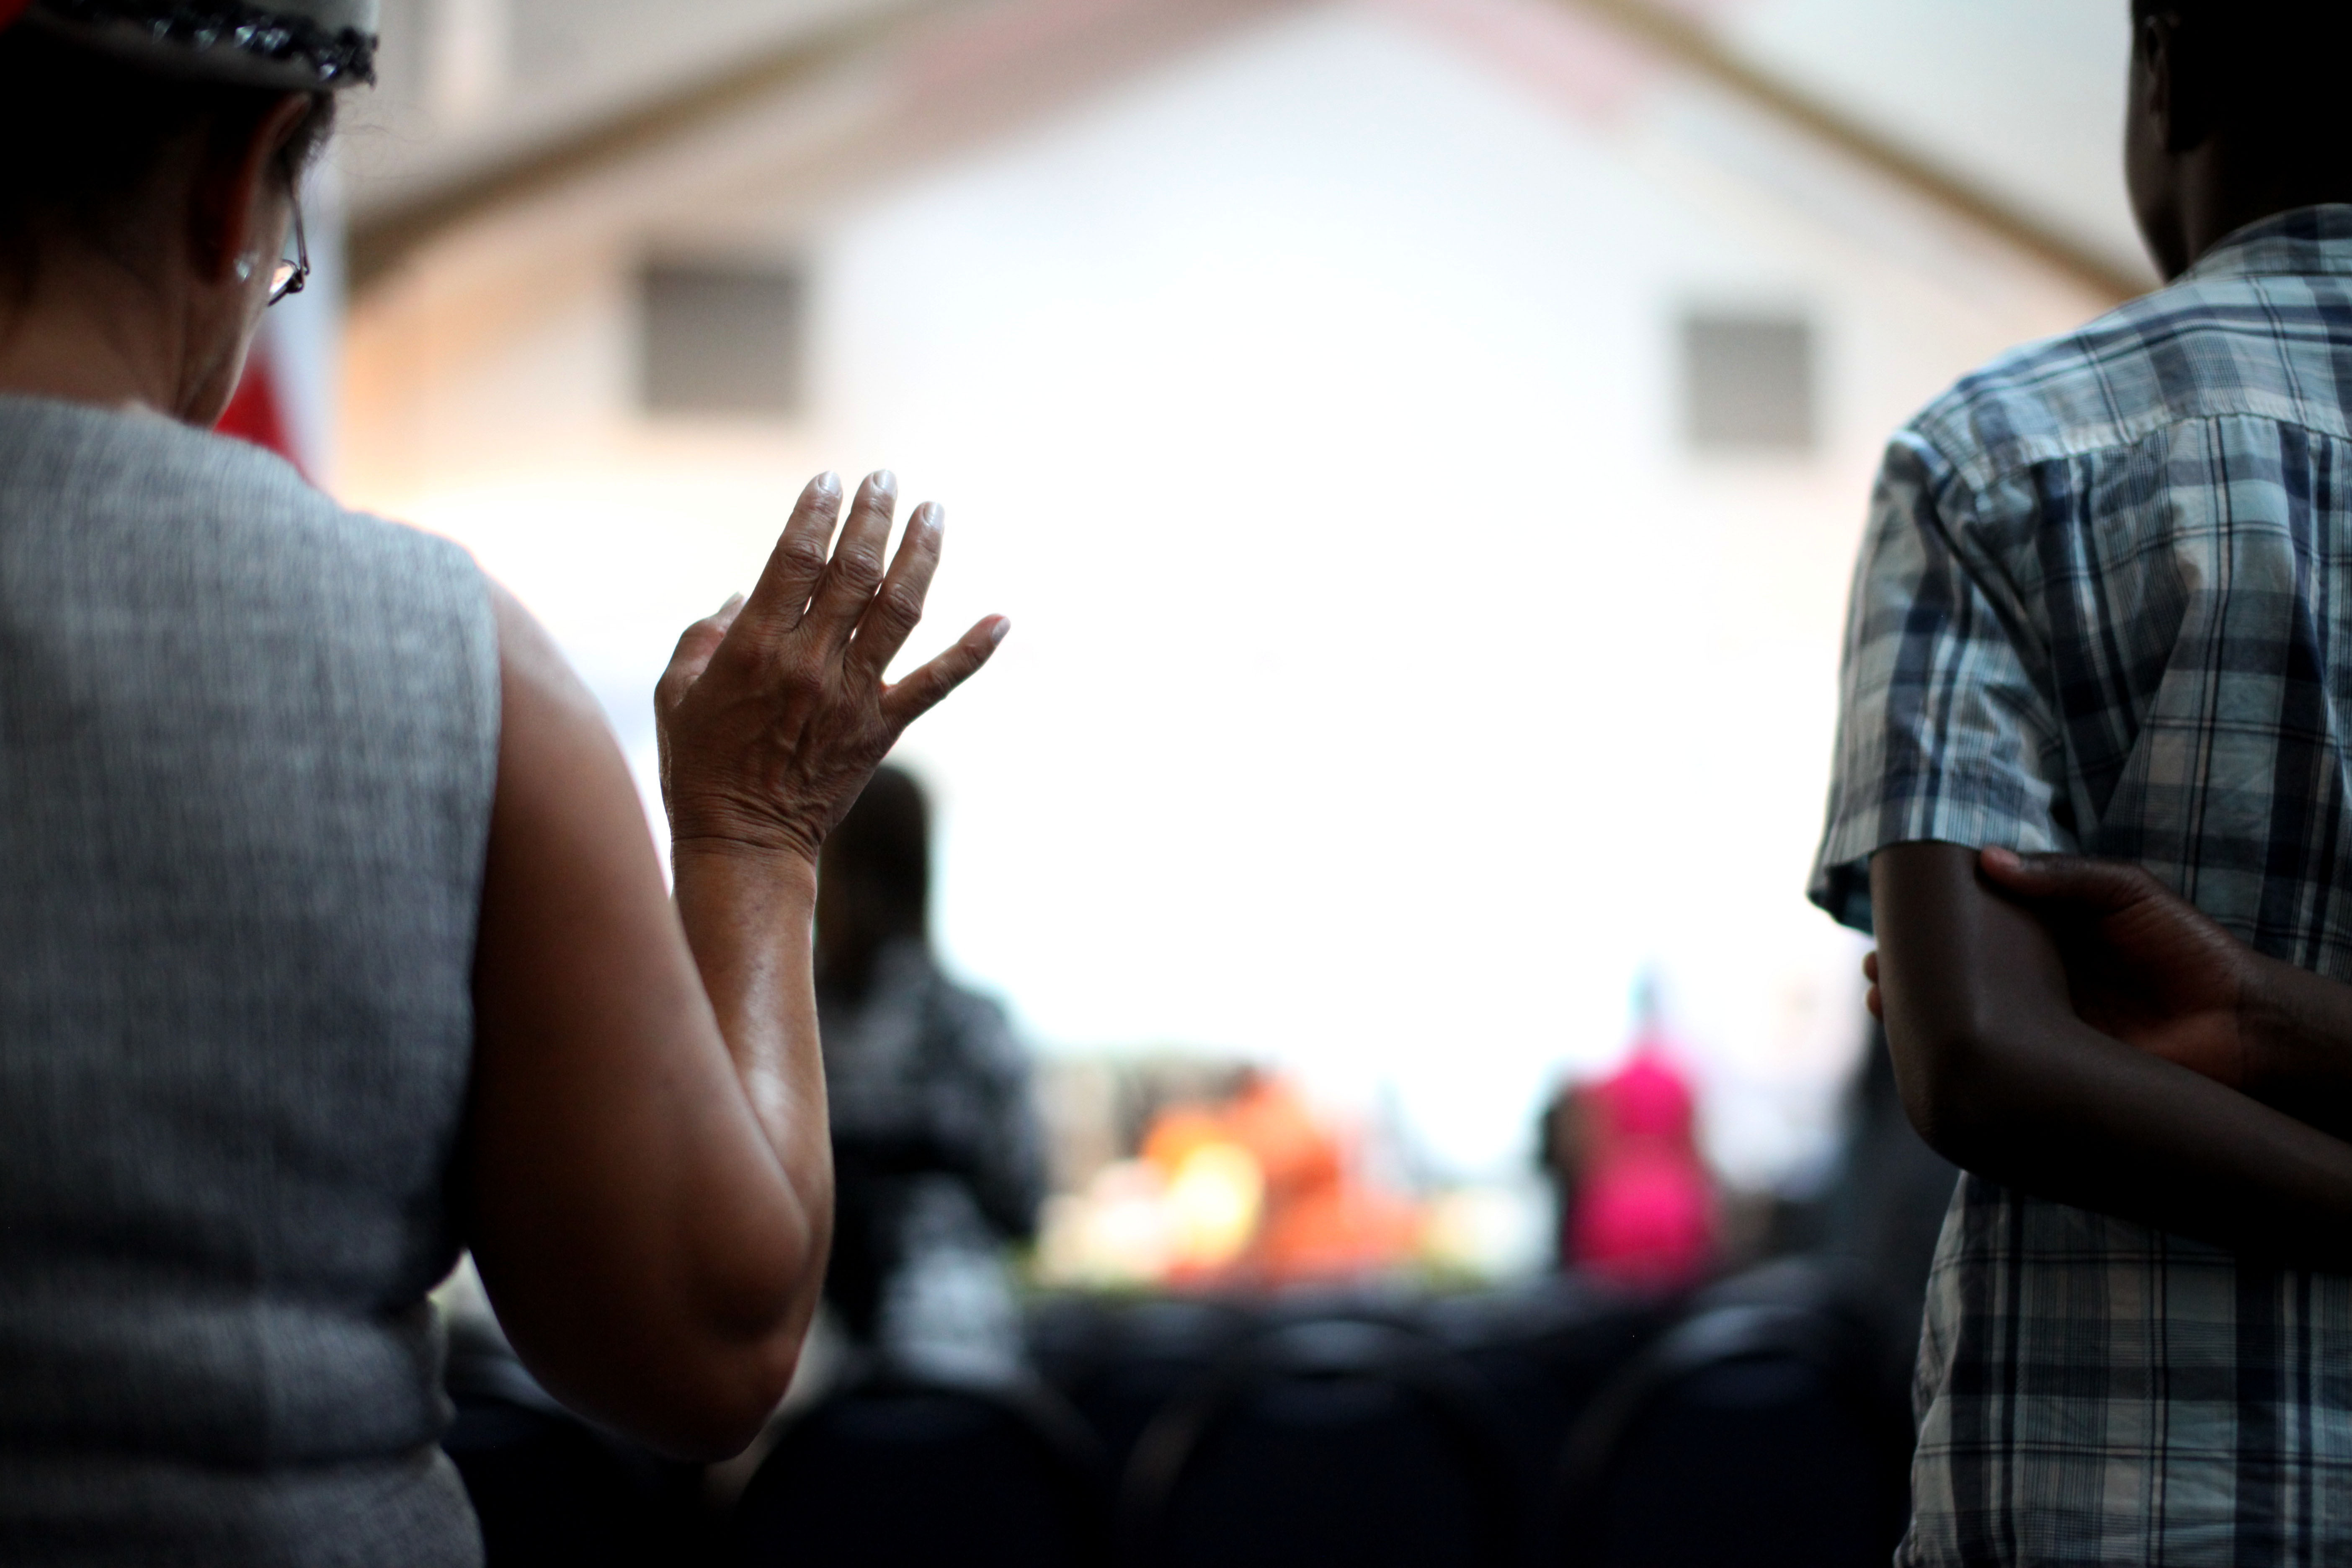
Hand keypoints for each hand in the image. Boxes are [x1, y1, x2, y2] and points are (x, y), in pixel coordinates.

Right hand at [656, 470, 1006, 862]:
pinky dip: (974, 652)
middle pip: (852, 573)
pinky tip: (1003, 620)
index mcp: (756, 648)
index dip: (815, 514)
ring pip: (899, 610)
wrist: (743, 841)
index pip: (794, 560)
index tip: (830, 480)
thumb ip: (704, 636)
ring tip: (934, 511)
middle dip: (871, 517)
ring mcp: (853, 696)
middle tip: (886, 478)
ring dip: (921, 555)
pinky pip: (937, 683)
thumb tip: (738, 596)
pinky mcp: (883, 729)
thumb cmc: (699, 765)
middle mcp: (811, 664)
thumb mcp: (675, 693)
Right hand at [1915, 847, 2254, 1088]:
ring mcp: (2037, 1028)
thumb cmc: (2189, 949)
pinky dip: (1960, 1058)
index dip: (1932, 924)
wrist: (2242, 1027)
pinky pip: (1994, 1065)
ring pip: (1964, 1022)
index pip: (1973, 927)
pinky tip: (1928, 1055)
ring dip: (1922, 1018)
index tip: (1891, 919)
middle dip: (1910, 975)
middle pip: (1956, 977)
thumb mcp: (2128, 892)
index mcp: (2044, 936)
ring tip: (1884, 1007)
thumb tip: (1986, 861)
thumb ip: (2062, 877)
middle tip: (1874, 970)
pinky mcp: (2049, 1070)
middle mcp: (2032, 982)